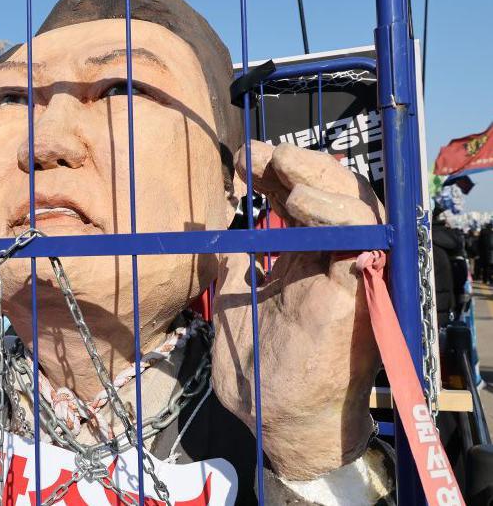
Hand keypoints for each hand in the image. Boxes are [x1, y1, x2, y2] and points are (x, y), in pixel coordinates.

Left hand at [212, 141, 383, 479]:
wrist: (277, 423)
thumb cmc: (259, 374)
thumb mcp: (233, 303)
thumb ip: (233, 267)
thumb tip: (216, 233)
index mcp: (304, 261)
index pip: (298, 201)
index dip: (274, 173)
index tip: (242, 161)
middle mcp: (331, 261)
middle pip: (330, 192)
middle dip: (296, 165)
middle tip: (258, 154)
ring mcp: (348, 274)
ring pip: (357, 204)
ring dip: (319, 178)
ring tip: (282, 168)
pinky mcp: (358, 291)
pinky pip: (361, 239)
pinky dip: (334, 214)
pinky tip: (299, 203)